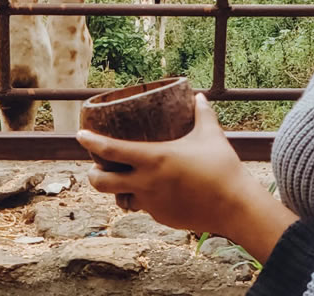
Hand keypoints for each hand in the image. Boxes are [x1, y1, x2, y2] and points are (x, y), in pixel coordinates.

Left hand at [78, 94, 296, 261]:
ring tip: (120, 179)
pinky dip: (140, 198)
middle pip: (102, 182)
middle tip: (96, 165)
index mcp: (153, 158)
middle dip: (93, 174)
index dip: (91, 143)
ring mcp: (151, 203)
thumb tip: (199, 96)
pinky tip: (149, 191)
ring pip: (120, 198)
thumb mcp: (210, 134)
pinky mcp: (160, 217)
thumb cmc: (221, 167)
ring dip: (115, 190)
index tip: (80, 135)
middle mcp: (146, 182)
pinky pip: (142, 207)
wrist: (233, 206)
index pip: (111, 150)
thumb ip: (202, 113)